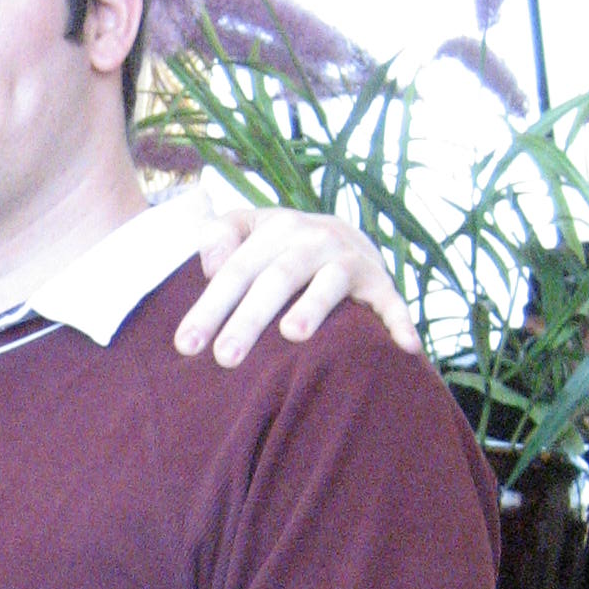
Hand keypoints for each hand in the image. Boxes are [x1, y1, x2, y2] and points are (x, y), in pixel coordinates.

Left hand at [176, 203, 419, 364]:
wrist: (340, 238)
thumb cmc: (277, 246)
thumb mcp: (247, 230)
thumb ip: (219, 236)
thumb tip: (209, 263)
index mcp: (274, 229)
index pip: (234, 271)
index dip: (208, 307)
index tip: (185, 345)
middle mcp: (313, 239)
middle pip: (275, 279)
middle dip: (249, 319)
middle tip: (224, 358)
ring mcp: (348, 259)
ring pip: (328, 284)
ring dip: (313, 307)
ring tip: (292, 335)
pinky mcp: (379, 282)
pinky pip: (391, 302)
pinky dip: (398, 322)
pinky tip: (404, 347)